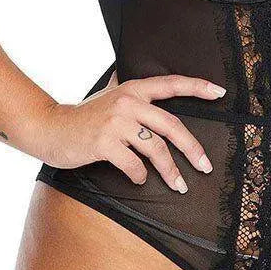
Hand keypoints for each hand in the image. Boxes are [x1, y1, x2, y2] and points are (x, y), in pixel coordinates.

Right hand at [34, 71, 225, 192]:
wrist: (51, 128)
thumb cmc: (84, 116)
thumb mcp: (109, 95)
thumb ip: (130, 92)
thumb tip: (148, 84)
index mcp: (133, 89)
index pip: (170, 84)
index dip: (197, 87)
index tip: (219, 93)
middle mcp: (127, 102)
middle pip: (172, 126)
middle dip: (192, 149)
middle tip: (205, 166)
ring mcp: (115, 122)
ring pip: (155, 149)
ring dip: (170, 171)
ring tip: (179, 185)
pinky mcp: (104, 143)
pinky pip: (133, 165)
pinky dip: (140, 175)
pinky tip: (140, 179)